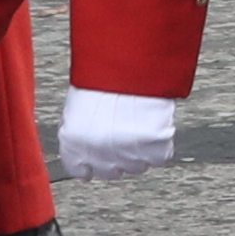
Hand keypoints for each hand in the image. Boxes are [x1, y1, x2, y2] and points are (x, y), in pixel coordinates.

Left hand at [57, 87, 177, 180]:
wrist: (131, 64)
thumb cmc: (103, 75)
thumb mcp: (79, 103)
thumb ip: (81, 130)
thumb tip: (85, 141)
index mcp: (74, 145)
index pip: (80, 170)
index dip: (91, 161)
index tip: (98, 154)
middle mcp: (99, 156)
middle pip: (110, 171)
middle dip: (116, 155)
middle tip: (123, 134)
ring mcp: (127, 155)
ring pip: (136, 166)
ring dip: (139, 150)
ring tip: (140, 124)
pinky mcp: (153, 150)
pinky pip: (159, 158)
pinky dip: (161, 145)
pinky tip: (155, 126)